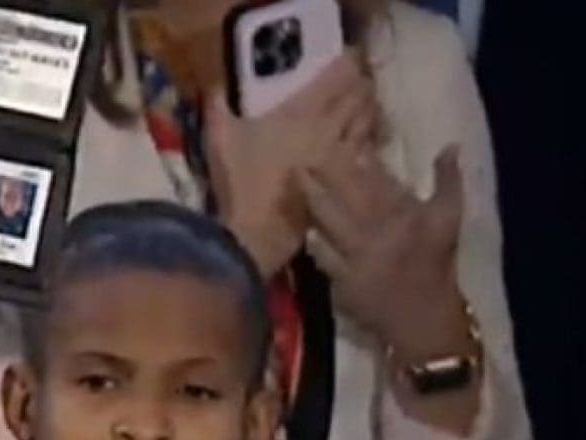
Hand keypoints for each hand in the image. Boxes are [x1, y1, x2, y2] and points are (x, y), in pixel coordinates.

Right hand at [203, 53, 377, 277]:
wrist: (258, 234)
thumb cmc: (240, 181)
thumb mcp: (220, 137)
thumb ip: (218, 107)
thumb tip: (216, 88)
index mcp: (302, 111)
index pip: (336, 77)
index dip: (345, 64)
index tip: (345, 59)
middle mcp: (329, 128)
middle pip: (359, 98)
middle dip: (361, 86)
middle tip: (357, 81)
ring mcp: (341, 157)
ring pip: (367, 125)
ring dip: (369, 112)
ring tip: (365, 107)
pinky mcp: (346, 185)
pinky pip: (365, 156)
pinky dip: (367, 146)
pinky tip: (362, 146)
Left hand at [299, 144, 467, 357]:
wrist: (424, 320)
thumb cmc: (437, 264)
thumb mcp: (450, 218)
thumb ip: (448, 179)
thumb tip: (451, 144)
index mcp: (403, 212)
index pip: (377, 175)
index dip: (357, 153)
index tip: (342, 137)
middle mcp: (378, 231)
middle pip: (344, 193)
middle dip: (323, 170)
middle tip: (304, 152)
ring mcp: (358, 257)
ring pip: (328, 221)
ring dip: (311, 199)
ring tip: (295, 180)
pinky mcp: (343, 281)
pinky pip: (323, 257)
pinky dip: (314, 242)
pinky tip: (305, 229)